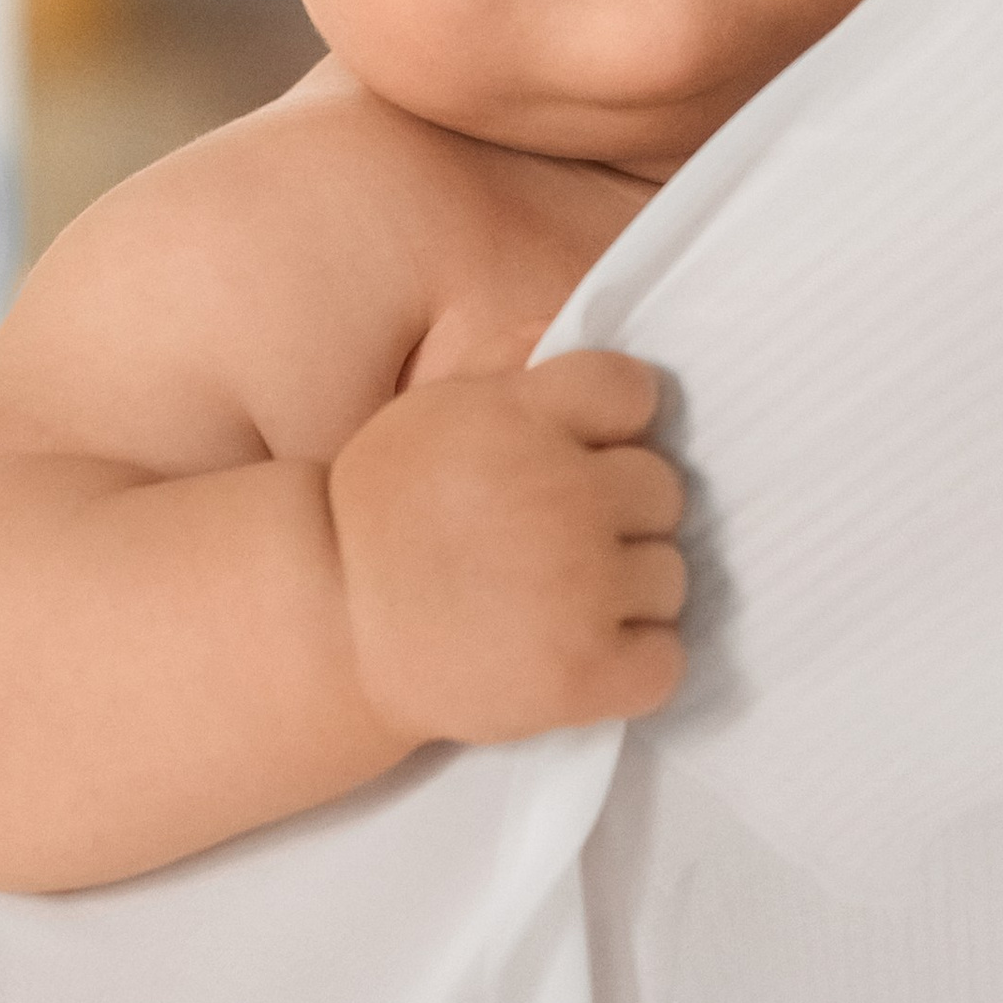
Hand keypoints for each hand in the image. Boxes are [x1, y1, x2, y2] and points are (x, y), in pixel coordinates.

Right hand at [327, 350, 685, 749]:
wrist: (332, 626)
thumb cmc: (382, 513)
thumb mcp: (433, 409)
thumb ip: (508, 363)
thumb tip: (573, 330)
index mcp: (525, 417)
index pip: (635, 392)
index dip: (616, 422)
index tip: (585, 451)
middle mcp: (564, 494)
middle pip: (663, 488)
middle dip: (622, 511)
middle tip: (563, 536)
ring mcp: (580, 587)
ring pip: (670, 575)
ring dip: (629, 589)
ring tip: (564, 599)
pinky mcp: (584, 671)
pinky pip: (666, 659)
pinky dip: (636, 662)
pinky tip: (582, 652)